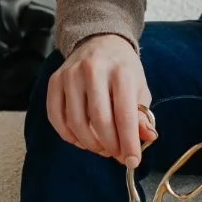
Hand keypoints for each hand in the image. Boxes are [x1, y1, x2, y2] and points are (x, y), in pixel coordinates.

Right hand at [48, 33, 157, 166]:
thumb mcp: (139, 88)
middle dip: (110, 146)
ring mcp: (71, 75)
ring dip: (90, 144)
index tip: (132, 161)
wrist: (99, 40)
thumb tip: (147, 138)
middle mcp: (94, 70)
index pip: (125, 115)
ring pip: (76, 123)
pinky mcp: (55, 80)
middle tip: (116, 155)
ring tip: (101, 147)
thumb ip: (142, 115)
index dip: (129, 143)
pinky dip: (68, 135)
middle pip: (99, 121)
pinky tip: (81, 139)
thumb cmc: (122, 69)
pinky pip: (56, 117)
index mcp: (121, 72)